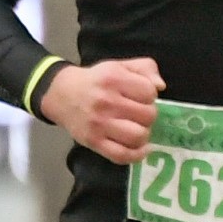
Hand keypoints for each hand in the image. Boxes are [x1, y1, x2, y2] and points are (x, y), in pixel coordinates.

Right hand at [43, 57, 162, 165]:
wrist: (62, 94)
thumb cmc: (96, 81)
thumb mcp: (119, 66)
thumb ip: (145, 68)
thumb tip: (160, 86)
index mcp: (114, 78)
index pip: (149, 92)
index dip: (150, 96)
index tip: (141, 97)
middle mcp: (106, 101)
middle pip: (147, 115)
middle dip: (148, 115)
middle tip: (138, 114)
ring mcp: (99, 124)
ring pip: (138, 136)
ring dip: (144, 134)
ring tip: (137, 128)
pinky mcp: (93, 142)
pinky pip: (122, 155)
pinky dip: (137, 155)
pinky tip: (143, 149)